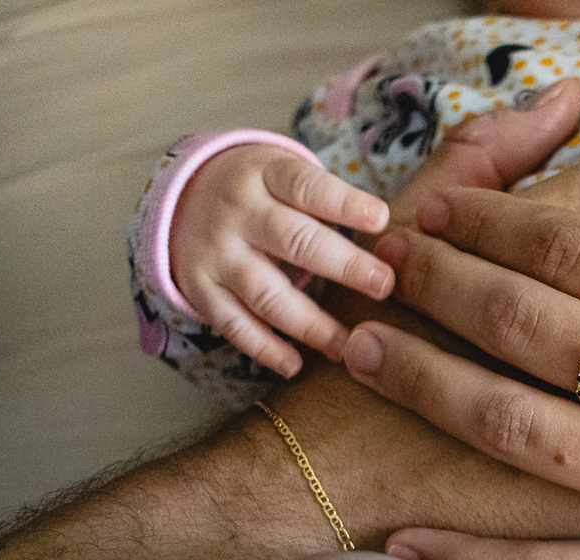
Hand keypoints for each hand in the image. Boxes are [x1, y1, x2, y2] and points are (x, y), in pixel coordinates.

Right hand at [171, 145, 392, 376]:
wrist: (183, 196)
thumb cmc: (263, 190)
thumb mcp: (286, 173)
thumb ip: (329, 200)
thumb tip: (396, 242)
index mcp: (266, 175)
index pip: (307, 187)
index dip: (344, 203)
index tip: (381, 219)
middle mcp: (238, 213)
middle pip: (293, 240)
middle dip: (342, 265)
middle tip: (384, 285)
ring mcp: (217, 253)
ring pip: (265, 293)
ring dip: (309, 323)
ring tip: (347, 344)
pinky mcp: (201, 289)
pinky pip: (233, 324)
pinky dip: (264, 348)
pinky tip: (295, 365)